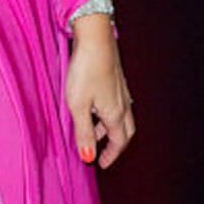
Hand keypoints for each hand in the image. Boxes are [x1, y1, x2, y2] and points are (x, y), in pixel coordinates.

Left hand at [65, 17, 134, 168]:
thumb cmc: (85, 71)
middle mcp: (123, 104)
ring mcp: (121, 90)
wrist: (96, 39)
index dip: (110, 155)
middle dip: (115, 144)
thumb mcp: (79, 106)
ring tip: (93, 131)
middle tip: (103, 152)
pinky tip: (96, 106)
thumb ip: (84, 133)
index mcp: (116, 114)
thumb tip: (88, 157)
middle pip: (124, 131)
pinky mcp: (116, 78)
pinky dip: (108, 112)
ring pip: (121, 116)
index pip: (118, 142)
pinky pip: (117, 103)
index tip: (102, 164)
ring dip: (109, 127)